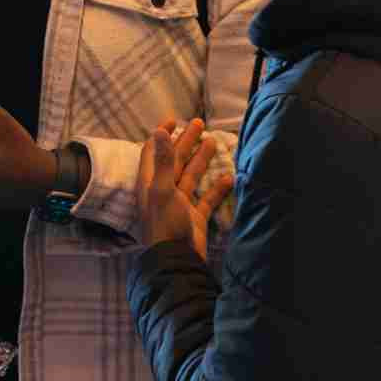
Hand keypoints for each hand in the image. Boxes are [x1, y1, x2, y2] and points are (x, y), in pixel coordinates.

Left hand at [136, 119, 232, 259]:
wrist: (177, 260)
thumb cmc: (165, 225)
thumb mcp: (163, 190)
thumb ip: (164, 161)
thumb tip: (159, 131)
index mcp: (151, 183)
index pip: (153, 152)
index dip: (161, 136)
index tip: (173, 120)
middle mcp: (163, 191)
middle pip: (175, 160)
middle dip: (186, 141)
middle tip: (199, 124)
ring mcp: (179, 204)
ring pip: (191, 176)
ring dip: (201, 159)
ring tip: (213, 142)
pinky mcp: (194, 217)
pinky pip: (206, 198)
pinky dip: (217, 187)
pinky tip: (229, 177)